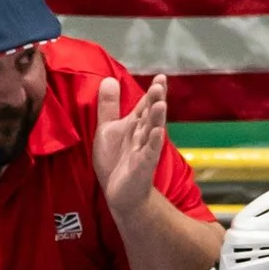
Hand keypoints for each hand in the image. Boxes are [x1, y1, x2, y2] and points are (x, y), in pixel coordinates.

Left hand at [92, 72, 169, 230]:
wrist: (119, 192)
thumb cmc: (116, 160)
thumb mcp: (108, 129)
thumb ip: (109, 106)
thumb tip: (109, 79)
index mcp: (136, 125)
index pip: (146, 104)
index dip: (154, 91)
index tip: (161, 77)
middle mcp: (143, 134)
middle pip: (151, 114)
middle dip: (156, 100)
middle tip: (160, 85)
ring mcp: (145, 150)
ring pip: (153, 131)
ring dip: (157, 118)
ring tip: (160, 104)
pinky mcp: (143, 165)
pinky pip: (149, 152)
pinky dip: (154, 142)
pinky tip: (158, 132)